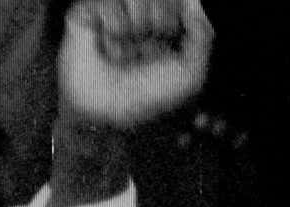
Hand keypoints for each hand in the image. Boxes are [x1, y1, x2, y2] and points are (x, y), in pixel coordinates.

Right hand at [58, 0, 212, 128]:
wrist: (105, 111)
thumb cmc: (146, 97)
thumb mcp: (189, 76)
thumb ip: (202, 37)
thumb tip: (195, 6)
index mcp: (166, 26)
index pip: (179, 2)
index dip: (178, 19)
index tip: (169, 40)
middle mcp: (140, 16)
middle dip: (159, 22)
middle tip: (145, 50)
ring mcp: (114, 12)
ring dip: (136, 26)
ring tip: (125, 49)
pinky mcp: (87, 12)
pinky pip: (109, 1)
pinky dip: (114, 27)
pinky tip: (107, 45)